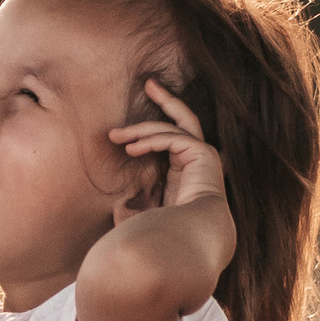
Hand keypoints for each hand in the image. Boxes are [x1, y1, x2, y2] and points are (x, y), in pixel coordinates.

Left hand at [108, 79, 226, 221]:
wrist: (189, 237)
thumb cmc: (168, 230)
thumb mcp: (145, 214)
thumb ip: (134, 208)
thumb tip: (117, 209)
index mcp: (187, 170)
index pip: (172, 139)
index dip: (152, 130)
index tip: (129, 130)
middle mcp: (198, 159)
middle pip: (184, 119)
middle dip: (167, 98)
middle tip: (148, 83)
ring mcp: (203, 155)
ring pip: (171, 128)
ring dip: (141, 129)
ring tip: (115, 136)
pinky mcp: (203, 154)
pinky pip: (172, 138)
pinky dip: (151, 140)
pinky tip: (131, 149)